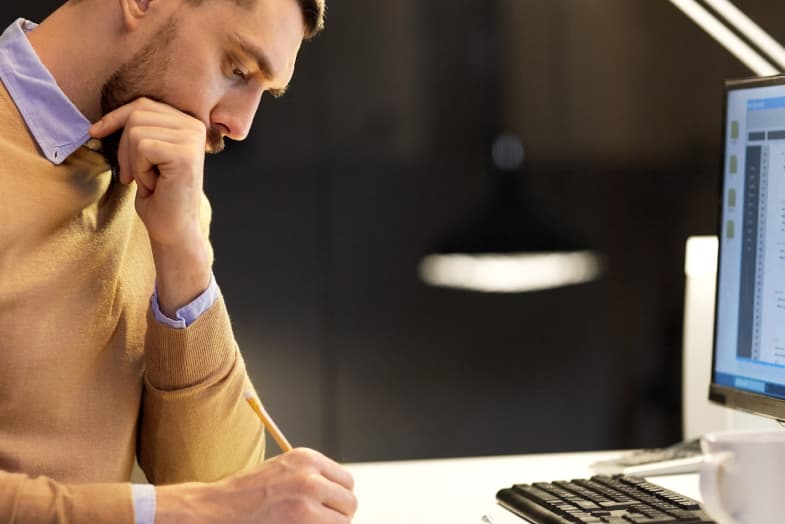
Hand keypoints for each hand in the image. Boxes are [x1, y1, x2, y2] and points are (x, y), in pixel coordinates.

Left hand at [89, 98, 211, 314]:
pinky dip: (139, 170)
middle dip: (124, 146)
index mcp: (189, 123)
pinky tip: (154, 185)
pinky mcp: (185, 153)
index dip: (115, 117)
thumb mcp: (148, 155)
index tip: (95, 132)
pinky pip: (142, 147)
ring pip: (136, 131)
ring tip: (148, 181)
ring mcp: (192, 139)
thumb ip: (141, 130)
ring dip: (133, 162)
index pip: (143, 104)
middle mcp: (195, 126)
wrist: (174, 229)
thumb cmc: (159, 196)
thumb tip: (108, 116)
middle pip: (137, 114)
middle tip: (131, 175)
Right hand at [156, 448, 357, 523]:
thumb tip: (341, 497)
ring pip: (343, 522)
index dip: (338, 498)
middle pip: (349, 503)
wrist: (215, 512)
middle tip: (318, 523)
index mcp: (307, 458)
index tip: (327, 508)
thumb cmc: (247, 496)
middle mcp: (310, 477)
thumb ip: (312, 478)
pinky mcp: (301, 523)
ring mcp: (306, 503)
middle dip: (338, 516)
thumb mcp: (282, 472)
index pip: (347, 482)